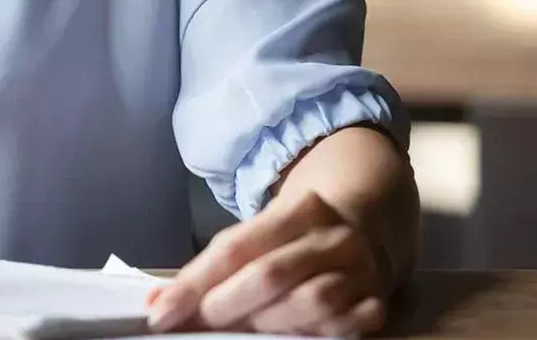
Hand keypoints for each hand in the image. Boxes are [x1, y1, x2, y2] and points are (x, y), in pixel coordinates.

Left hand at [149, 187, 387, 336]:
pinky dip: (314, 335)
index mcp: (300, 210)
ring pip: (311, 302)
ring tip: (238, 335)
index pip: (235, 248)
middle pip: (270, 274)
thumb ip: (216, 266)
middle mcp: (333, 238)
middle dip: (225, 306)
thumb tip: (159, 302)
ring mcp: (361, 271)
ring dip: (266, 325)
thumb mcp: (260, 234)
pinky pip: (345, 326)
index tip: (161, 311)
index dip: (194, 283)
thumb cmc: (296, 238)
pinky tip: (288, 339)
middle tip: (196, 326)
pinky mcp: (377, 303)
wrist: (367, 227)